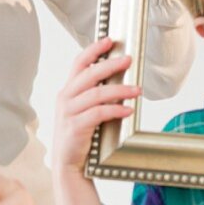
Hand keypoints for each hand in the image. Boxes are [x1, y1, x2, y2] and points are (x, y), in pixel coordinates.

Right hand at [53, 37, 141, 174]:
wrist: (68, 163)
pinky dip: (115, 110)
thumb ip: (93, 96)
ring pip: (97, 93)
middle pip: (89, 74)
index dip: (93, 50)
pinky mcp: (76, 127)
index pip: (79, 63)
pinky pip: (98, 113)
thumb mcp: (82, 111)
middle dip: (111, 65)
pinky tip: (128, 110)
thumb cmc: (79, 135)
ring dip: (120, 90)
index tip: (109, 40)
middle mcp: (65, 98)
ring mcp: (69, 112)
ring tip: (137, 90)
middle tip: (129, 60)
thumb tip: (119, 81)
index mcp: (67, 91)